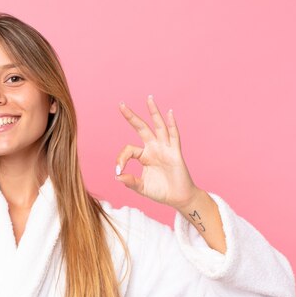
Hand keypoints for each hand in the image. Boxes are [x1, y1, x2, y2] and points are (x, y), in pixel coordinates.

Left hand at [115, 95, 199, 209]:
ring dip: (153, 113)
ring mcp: (165, 149)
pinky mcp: (175, 153)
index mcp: (144, 156)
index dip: (120, 159)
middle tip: (121, 104)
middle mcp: (154, 148)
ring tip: (149, 98)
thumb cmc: (160, 191)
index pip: (129, 150)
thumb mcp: (141, 187)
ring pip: (158, 127)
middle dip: (131, 117)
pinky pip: (174, 136)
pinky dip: (172, 124)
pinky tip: (169, 113)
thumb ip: (130, 181)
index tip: (118, 171)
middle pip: (141, 128)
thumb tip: (116, 176)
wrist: (178, 198)